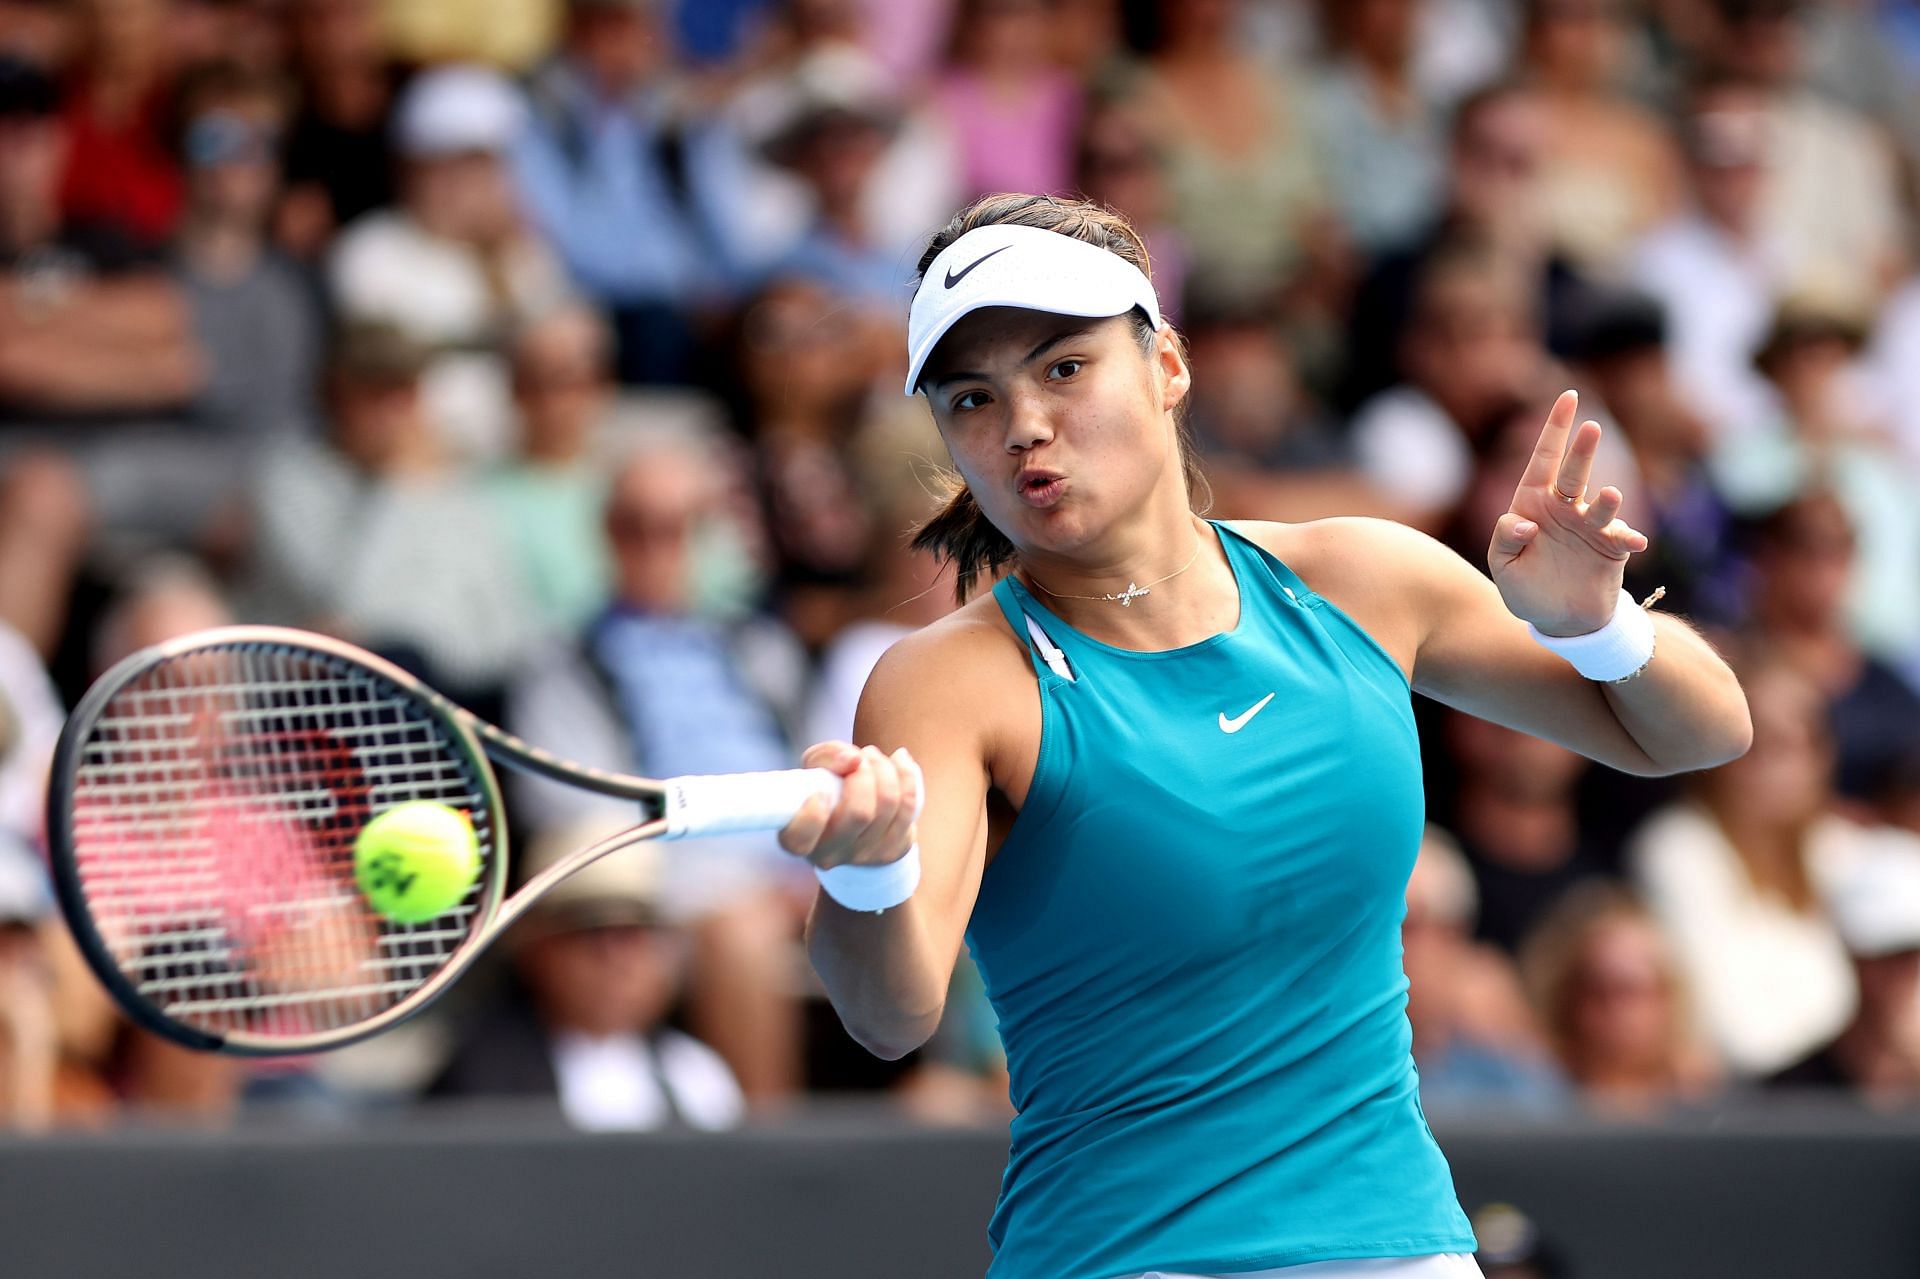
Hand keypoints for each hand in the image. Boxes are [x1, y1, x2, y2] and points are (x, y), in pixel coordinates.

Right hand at [780, 741, 921, 870]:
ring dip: (885, 769)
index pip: (800, 840)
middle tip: (859, 758)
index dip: (812, 816)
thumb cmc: (827, 786)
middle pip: (859, 813)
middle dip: (864, 774)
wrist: (856, 816)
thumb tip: (854, 760)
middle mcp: (830, 855)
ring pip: (888, 805)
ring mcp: (864, 856)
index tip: (820, 792)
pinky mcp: (892, 851)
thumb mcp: (815, 767)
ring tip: (873, 756)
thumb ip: (826, 757)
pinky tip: (899, 761)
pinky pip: (909, 806)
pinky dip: (906, 775)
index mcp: (800, 840)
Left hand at [1488, 390, 1649, 636]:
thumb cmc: (1525, 588)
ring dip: (1606, 500)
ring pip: (1600, 504)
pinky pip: (1622, 538)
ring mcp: (1590, 526)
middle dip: (1582, 451)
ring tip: (1610, 496)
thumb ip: (1503, 540)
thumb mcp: (1502, 567)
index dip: (1555, 428)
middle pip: (1574, 473)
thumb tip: (1522, 523)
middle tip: (1591, 428)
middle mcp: (1564, 508)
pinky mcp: (1612, 547)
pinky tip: (1635, 543)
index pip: (1543, 459)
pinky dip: (1629, 538)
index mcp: (1533, 503)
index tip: (1569, 396)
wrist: (1559, 620)